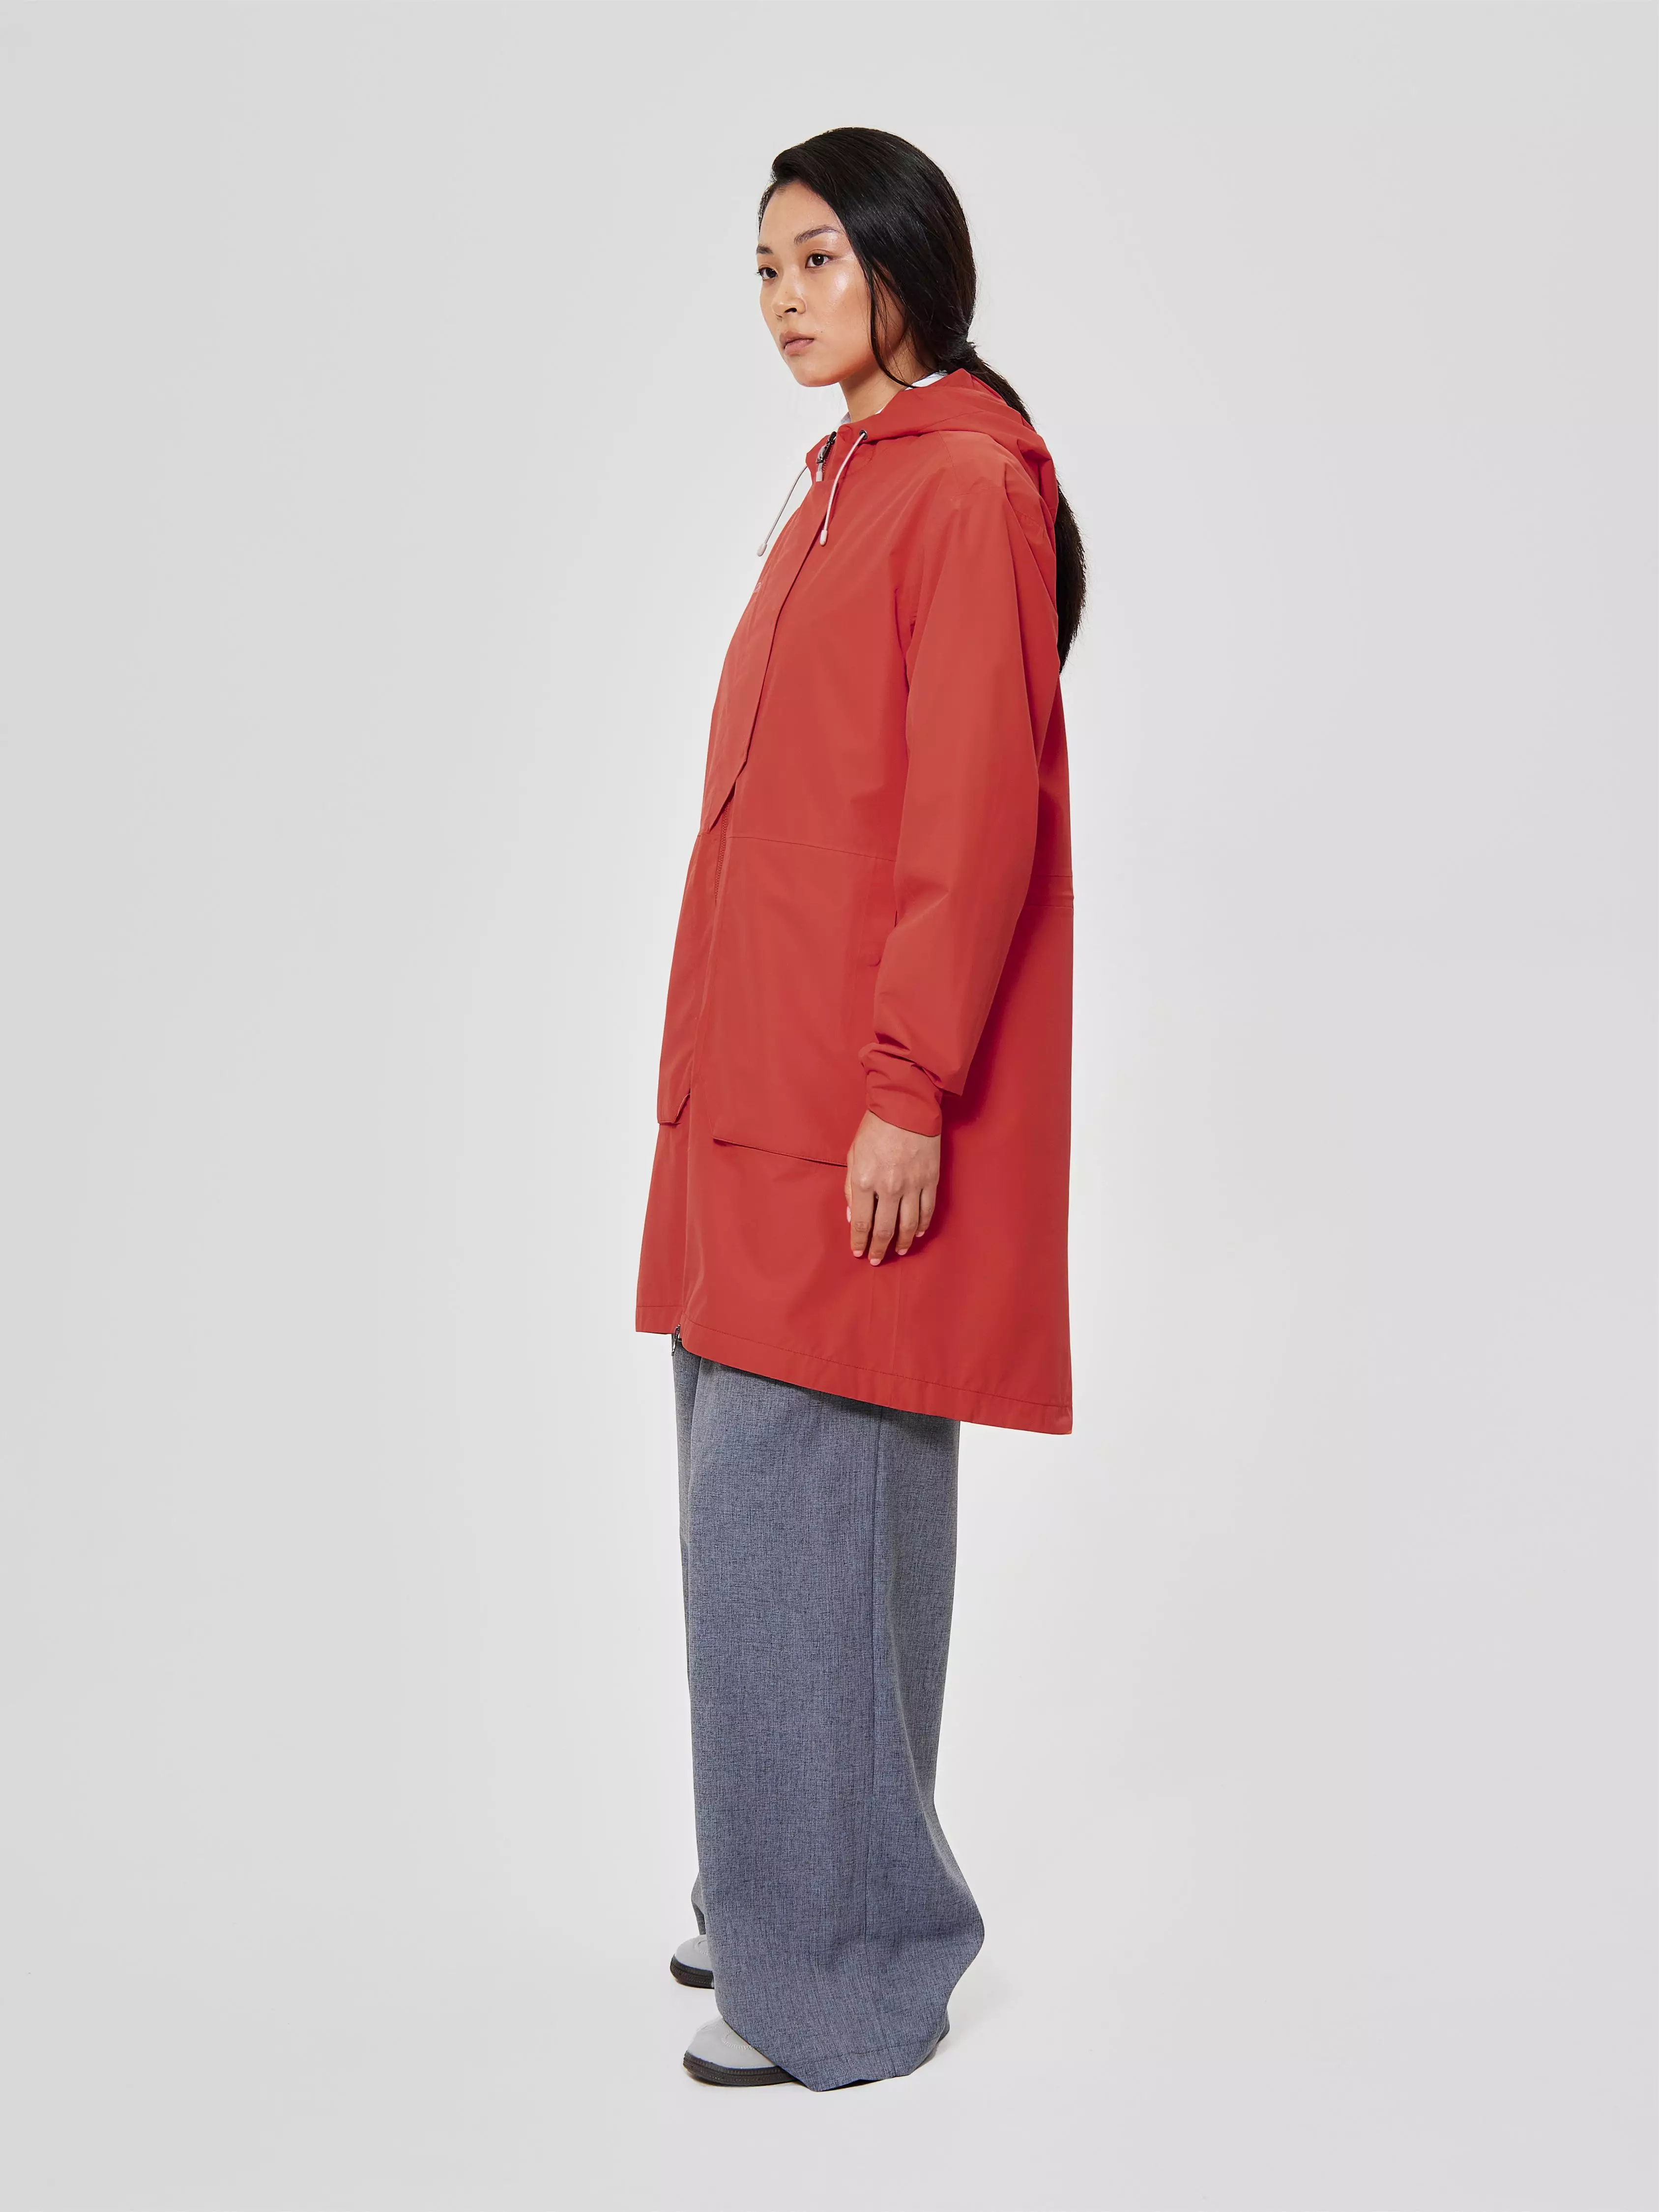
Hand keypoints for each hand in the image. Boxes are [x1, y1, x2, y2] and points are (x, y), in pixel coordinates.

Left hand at [845, 1111, 939, 1265]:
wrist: (906, 1105)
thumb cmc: (875, 1128)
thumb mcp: (853, 1155)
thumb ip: (851, 1188)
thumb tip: (853, 1216)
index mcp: (865, 1180)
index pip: (861, 1223)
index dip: (860, 1242)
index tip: (859, 1253)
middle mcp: (889, 1187)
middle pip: (885, 1229)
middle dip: (879, 1249)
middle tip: (877, 1260)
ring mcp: (912, 1185)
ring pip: (909, 1225)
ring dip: (904, 1242)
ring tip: (899, 1251)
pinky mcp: (930, 1179)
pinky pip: (927, 1210)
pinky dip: (923, 1225)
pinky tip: (919, 1233)